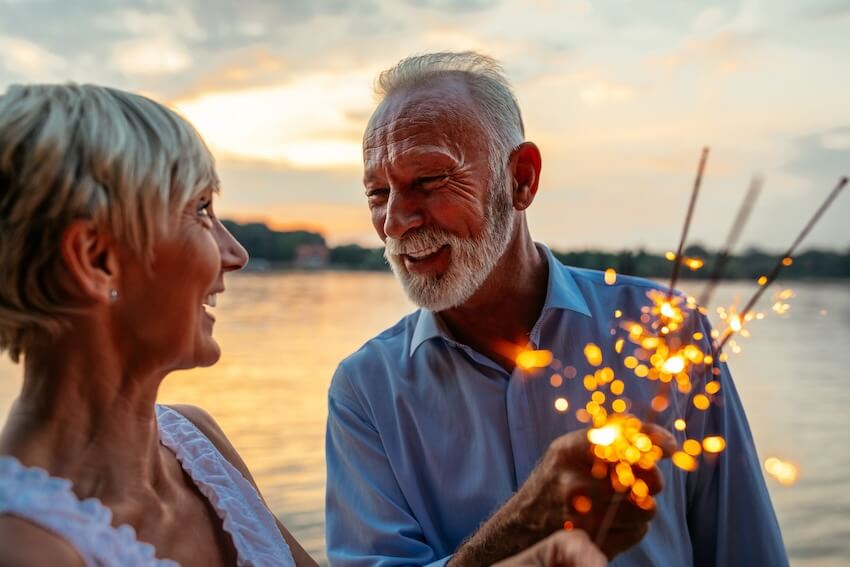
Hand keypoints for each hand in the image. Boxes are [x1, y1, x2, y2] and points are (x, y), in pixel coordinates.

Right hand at [449, 423, 674, 565]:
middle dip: (652, 478)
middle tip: (648, 478)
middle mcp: (573, 482)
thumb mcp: (568, 452)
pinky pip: (638, 532)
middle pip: (643, 477)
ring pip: (646, 508)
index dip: (653, 440)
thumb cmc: (554, 482)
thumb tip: (658, 436)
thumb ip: (605, 439)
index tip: (673, 444)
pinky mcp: (593, 542)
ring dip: (644, 505)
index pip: (621, 439)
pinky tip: (617, 520)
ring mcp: (582, 515)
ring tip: (626, 502)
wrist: (522, 525)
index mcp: (567, 451)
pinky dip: (636, 526)